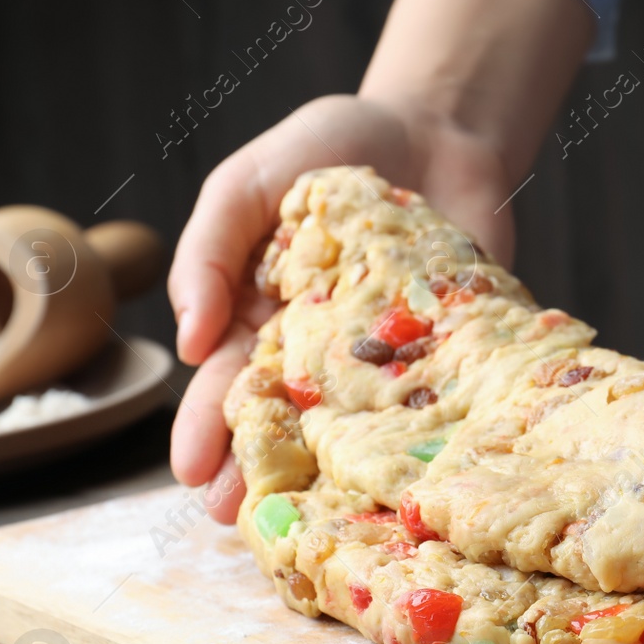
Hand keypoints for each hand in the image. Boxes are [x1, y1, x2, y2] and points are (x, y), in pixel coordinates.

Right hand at [166, 0, 593, 522]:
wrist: (436, 128)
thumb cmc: (329, 148)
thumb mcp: (250, 182)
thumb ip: (211, 250)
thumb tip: (190, 341)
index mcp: (267, 322)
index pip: (228, 383)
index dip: (206, 427)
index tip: (191, 471)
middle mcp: (325, 356)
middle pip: (286, 421)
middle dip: (256, 467)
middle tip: (234, 515)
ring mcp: (389, 362)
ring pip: (355, 431)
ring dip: (328, 474)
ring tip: (305, 515)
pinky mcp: (453, 359)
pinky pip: (433, 407)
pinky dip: (418, 444)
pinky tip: (401, 481)